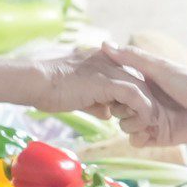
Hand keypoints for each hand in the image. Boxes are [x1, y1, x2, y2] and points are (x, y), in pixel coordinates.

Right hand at [32, 47, 173, 137]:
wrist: (36, 82)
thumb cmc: (51, 90)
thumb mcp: (79, 96)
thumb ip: (96, 102)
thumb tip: (108, 113)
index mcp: (104, 61)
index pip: (129, 78)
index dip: (137, 98)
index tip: (139, 116)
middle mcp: (110, 61)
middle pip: (140, 82)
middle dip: (147, 104)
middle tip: (150, 123)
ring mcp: (110, 69)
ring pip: (141, 88)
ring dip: (147, 109)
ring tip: (148, 126)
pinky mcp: (108, 80)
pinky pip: (134, 95)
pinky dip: (140, 110)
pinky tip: (141, 123)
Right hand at [98, 44, 186, 145]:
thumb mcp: (157, 67)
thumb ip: (131, 58)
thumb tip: (103, 44)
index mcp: (142, 85)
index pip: (115, 92)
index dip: (114, 94)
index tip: (121, 93)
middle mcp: (144, 102)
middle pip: (118, 111)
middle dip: (124, 111)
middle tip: (139, 109)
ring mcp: (150, 121)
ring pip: (126, 127)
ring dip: (134, 125)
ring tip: (150, 122)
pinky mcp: (157, 137)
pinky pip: (137, 142)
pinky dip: (139, 139)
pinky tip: (150, 133)